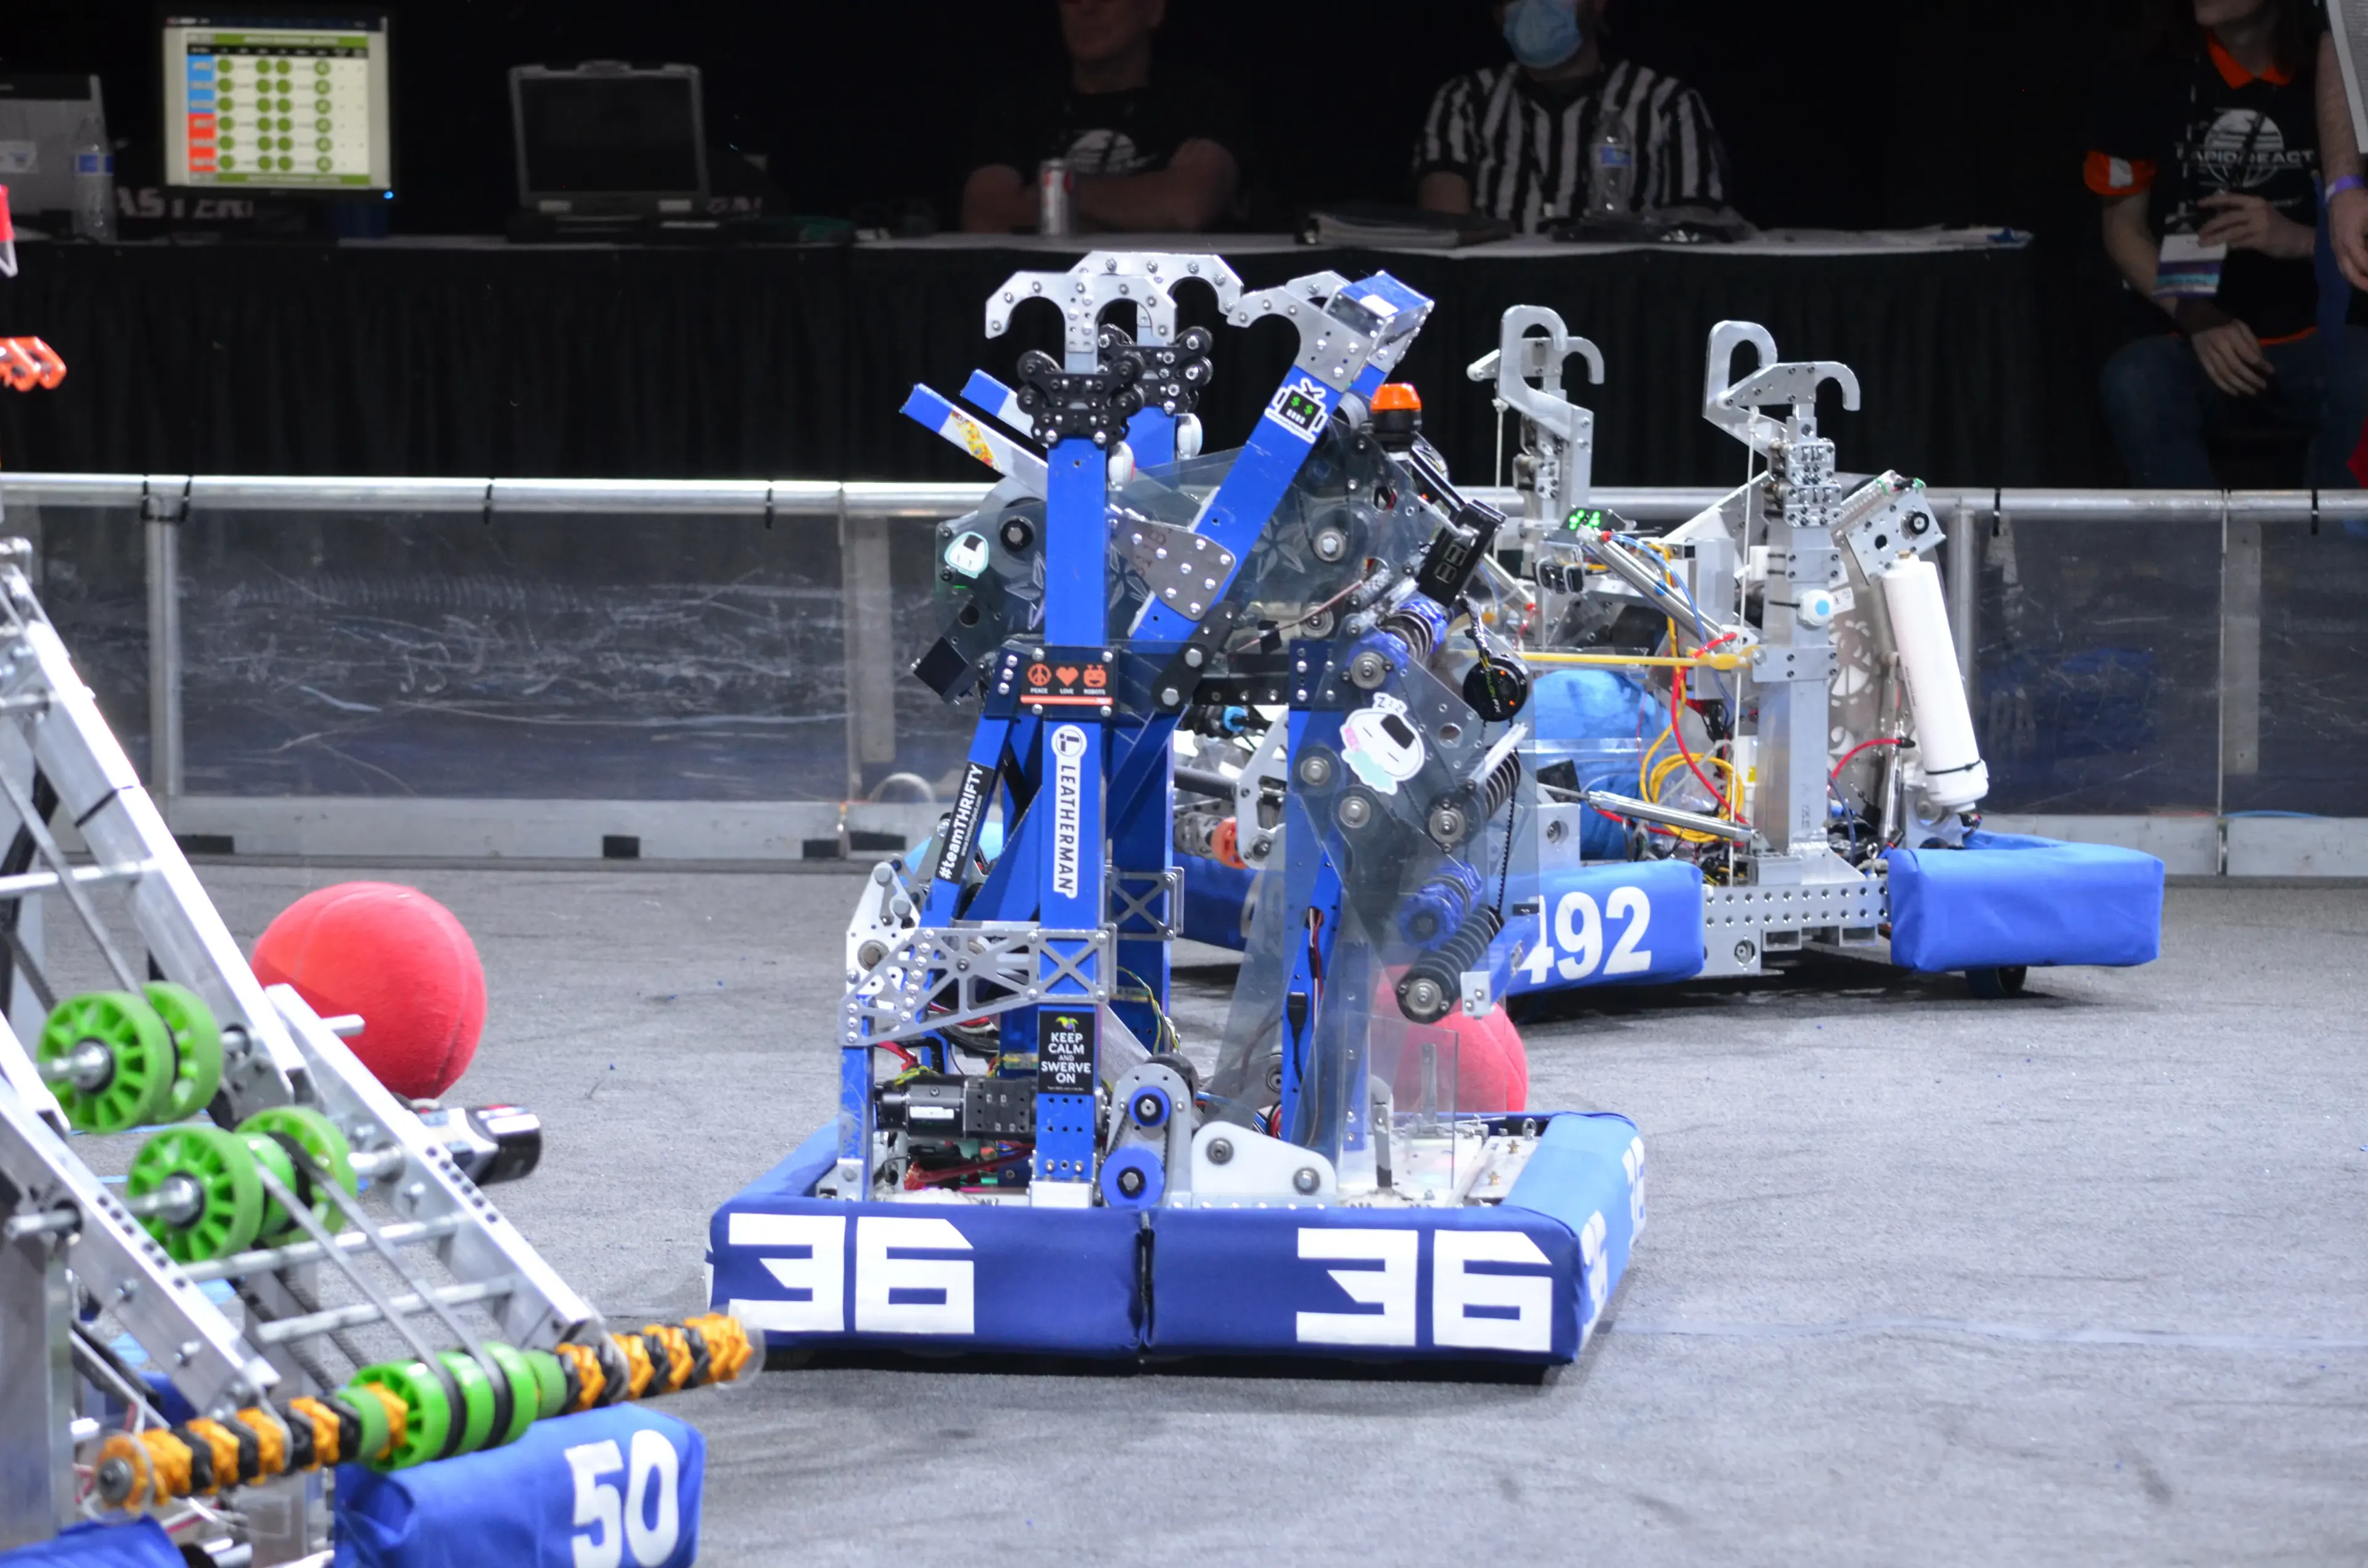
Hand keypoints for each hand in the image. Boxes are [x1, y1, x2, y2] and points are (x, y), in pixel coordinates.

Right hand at [2190, 318, 2272, 397]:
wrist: (2197, 320)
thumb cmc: (2223, 322)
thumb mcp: (2240, 325)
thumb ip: (2251, 341)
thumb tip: (2261, 359)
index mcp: (2231, 335)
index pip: (2248, 354)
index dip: (2260, 364)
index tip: (2271, 372)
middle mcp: (2220, 347)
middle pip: (2236, 367)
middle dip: (2251, 379)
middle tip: (2263, 386)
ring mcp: (2209, 356)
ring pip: (2225, 375)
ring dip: (2240, 386)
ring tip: (2252, 392)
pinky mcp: (2203, 362)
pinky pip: (2214, 377)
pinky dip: (2225, 387)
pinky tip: (2235, 393)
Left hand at [2197, 191, 2316, 259]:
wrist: (2299, 239)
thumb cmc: (2277, 227)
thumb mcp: (2260, 214)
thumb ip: (2242, 214)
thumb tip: (2218, 216)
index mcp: (2256, 202)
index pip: (2231, 198)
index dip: (2214, 200)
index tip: (2199, 203)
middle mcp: (2257, 211)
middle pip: (2228, 217)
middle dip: (2210, 225)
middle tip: (2199, 233)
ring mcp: (2259, 225)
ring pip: (2231, 232)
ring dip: (2215, 238)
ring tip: (2202, 243)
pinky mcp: (2260, 239)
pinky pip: (2238, 243)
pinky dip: (2229, 246)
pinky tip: (2222, 248)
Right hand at [2331, 185, 2367, 291]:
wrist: (2340, 194)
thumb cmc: (2359, 202)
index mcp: (2350, 241)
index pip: (2364, 263)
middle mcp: (2340, 249)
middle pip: (2351, 273)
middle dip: (2364, 283)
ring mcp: (2336, 249)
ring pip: (2345, 272)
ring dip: (2358, 280)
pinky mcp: (2337, 247)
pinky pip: (2343, 265)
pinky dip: (2353, 273)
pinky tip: (2363, 274)